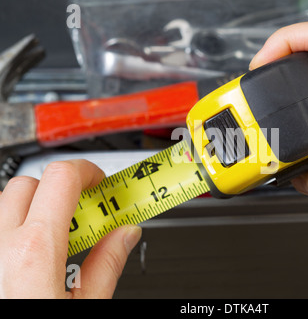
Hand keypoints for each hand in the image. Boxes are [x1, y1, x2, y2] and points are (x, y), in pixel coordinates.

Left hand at [0, 159, 141, 297]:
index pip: (62, 177)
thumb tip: (126, 234)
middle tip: (82, 211)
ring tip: (54, 233)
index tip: (99, 182)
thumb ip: (107, 265)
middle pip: (29, 184)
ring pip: (5, 202)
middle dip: (59, 189)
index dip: (87, 171)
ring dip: (32, 207)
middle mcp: (0, 245)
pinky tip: (26, 252)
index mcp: (35, 252)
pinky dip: (12, 227)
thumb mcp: (87, 306)